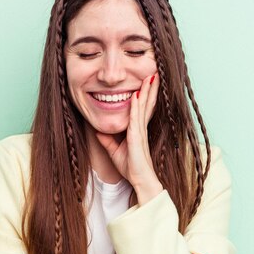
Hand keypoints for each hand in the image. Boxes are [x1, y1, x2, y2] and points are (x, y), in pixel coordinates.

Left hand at [95, 72, 163, 205]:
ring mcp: (140, 131)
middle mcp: (141, 127)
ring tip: (151, 77)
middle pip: (146, 103)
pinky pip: (135, 118)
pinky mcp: (137, 137)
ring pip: (143, 106)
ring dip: (147, 91)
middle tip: (154, 72)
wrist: (140, 181)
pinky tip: (136, 95)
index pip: (142, 107)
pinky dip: (135, 106)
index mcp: (138, 129)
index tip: (147, 81)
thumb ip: (108, 140)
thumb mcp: (114, 151)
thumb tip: (98, 131)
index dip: (146, 94)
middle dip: (150, 87)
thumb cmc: (131, 168)